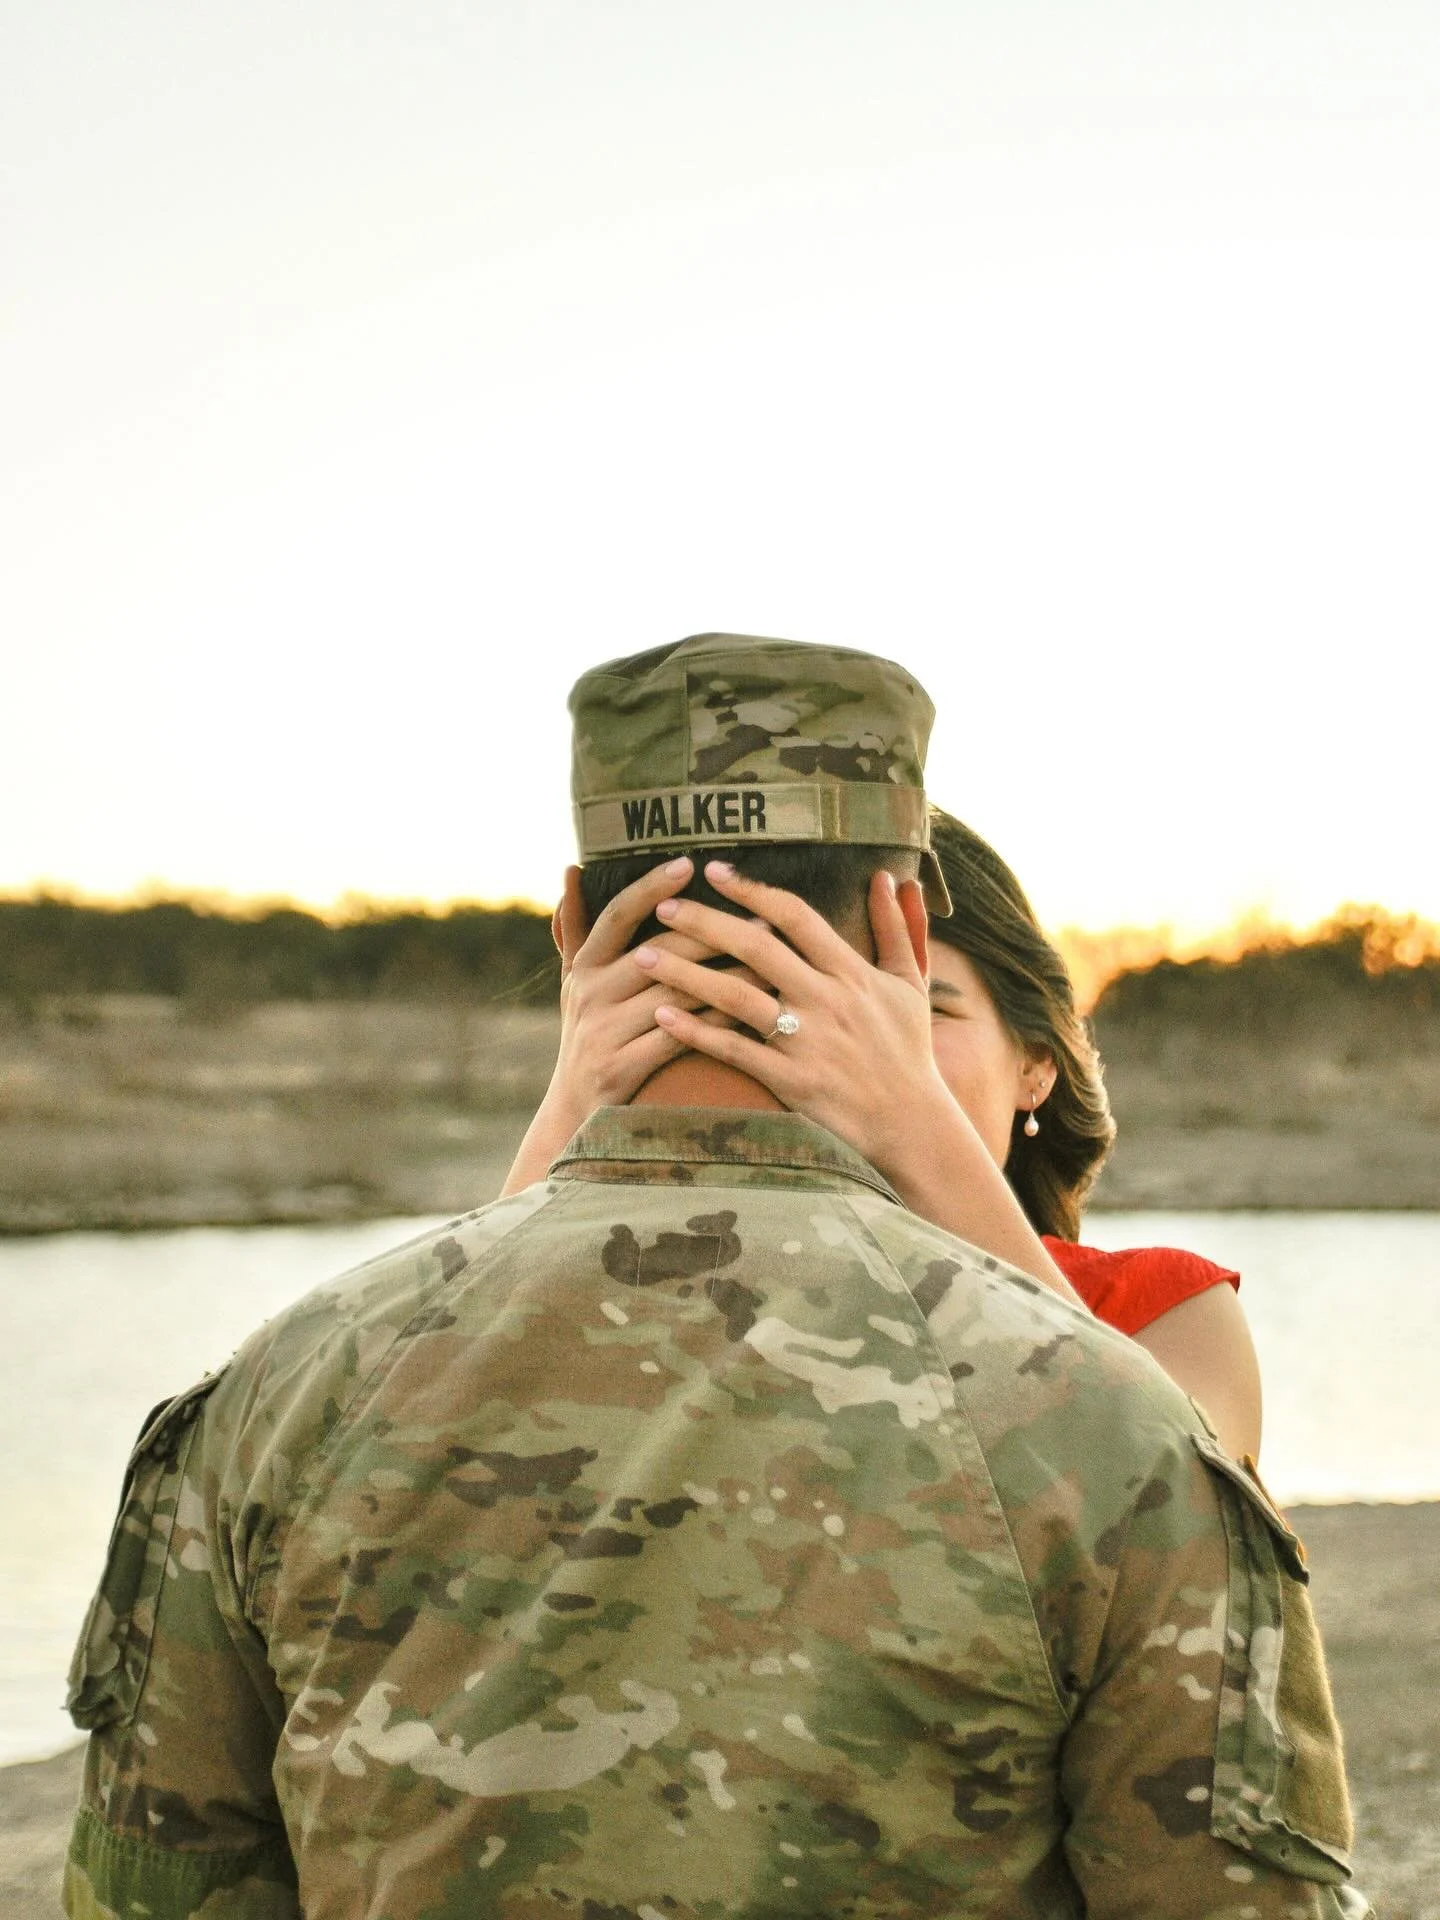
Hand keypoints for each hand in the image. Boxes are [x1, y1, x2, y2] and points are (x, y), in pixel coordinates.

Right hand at [501, 857, 731, 1191]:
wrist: (574, 1114)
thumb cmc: (588, 1035)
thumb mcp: (575, 983)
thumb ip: (576, 930)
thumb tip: (570, 869)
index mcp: (583, 968)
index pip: (617, 916)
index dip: (650, 888)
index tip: (689, 864)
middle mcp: (589, 995)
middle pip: (658, 952)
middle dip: (714, 933)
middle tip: (762, 919)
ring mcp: (603, 1032)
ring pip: (677, 995)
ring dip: (729, 976)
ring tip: (773, 963)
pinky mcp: (622, 1068)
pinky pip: (680, 1038)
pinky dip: (719, 1023)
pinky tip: (754, 1012)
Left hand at [635, 861, 955, 1175]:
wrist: (911, 1124)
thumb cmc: (908, 1051)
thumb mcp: (911, 984)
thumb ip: (898, 928)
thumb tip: (892, 877)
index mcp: (851, 972)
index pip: (794, 917)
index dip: (752, 890)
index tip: (714, 872)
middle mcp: (826, 1000)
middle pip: (755, 949)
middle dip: (704, 923)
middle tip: (662, 905)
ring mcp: (806, 1042)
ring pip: (735, 997)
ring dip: (685, 974)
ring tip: (642, 957)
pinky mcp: (790, 1080)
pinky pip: (733, 1051)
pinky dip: (696, 1032)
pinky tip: (662, 1015)